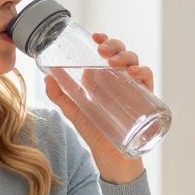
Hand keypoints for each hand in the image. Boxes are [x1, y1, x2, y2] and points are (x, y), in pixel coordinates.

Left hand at [45, 32, 153, 183]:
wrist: (112, 158)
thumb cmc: (95, 133)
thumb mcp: (75, 113)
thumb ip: (61, 96)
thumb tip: (47, 78)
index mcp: (104, 78)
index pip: (108, 52)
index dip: (105, 40)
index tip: (95, 36)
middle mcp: (120, 80)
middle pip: (122, 53)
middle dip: (114, 45)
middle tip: (102, 50)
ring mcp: (133, 89)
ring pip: (135, 62)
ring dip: (127, 56)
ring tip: (115, 62)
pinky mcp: (145, 100)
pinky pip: (148, 80)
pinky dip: (143, 72)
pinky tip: (134, 73)